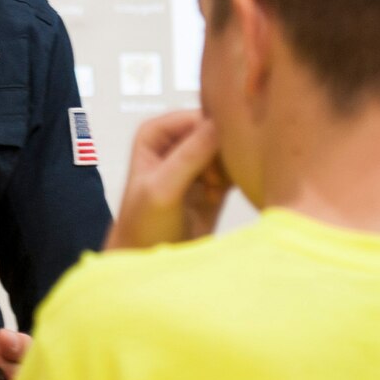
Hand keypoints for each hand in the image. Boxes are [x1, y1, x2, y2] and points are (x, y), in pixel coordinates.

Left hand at [106, 110, 231, 251]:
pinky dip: (233, 181)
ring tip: (212, 192)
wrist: (149, 262)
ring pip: (229, 150)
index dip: (212, 136)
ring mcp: (196, 161)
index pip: (198, 117)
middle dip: (221, 155)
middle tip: (211, 182)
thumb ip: (190, 156)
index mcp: (156, 132)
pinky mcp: (214, 181)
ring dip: (226, 170)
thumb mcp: (164, 188)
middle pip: (217, 132)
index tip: (211, 167)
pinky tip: (217, 198)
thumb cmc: (144, 225)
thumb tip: (222, 124)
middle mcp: (176, 141)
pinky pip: (235, 169)